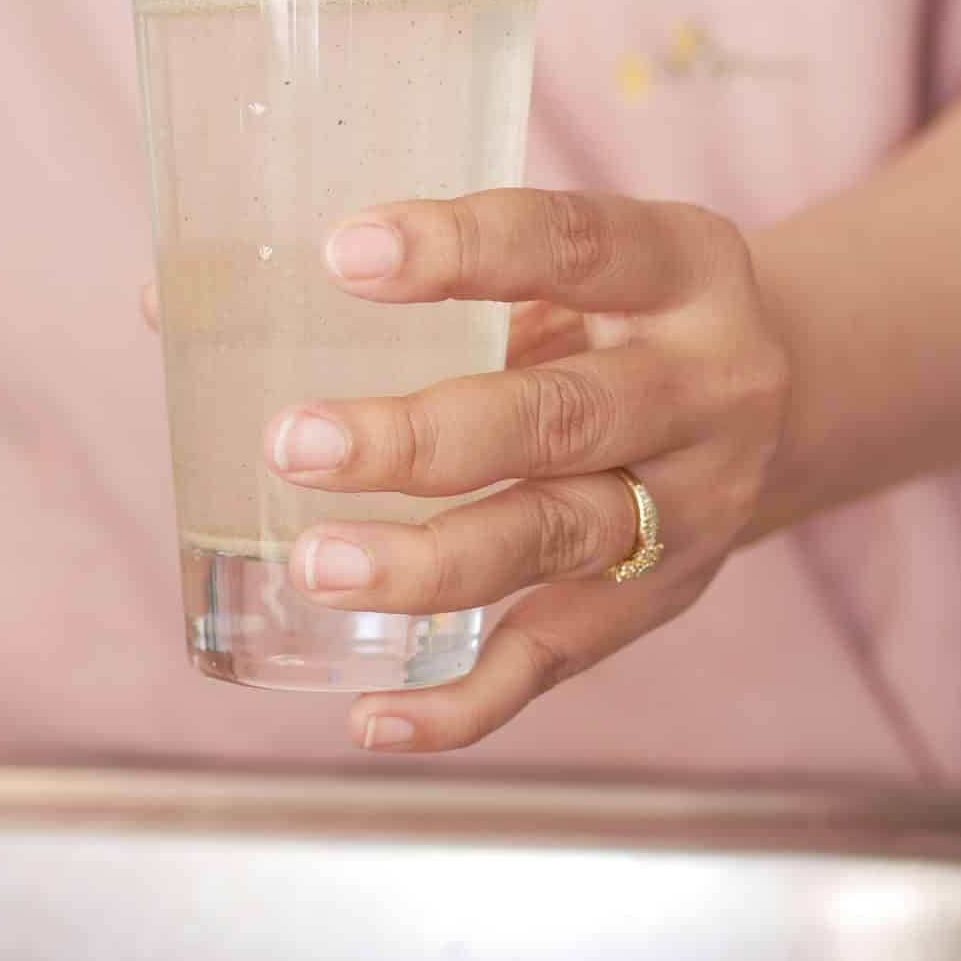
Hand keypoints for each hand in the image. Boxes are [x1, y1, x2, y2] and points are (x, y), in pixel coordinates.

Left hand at [263, 189, 791, 752]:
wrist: (790, 396)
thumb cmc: (609, 312)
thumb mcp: (558, 264)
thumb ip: (404, 279)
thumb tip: (169, 304)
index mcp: (675, 264)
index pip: (571, 243)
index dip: (462, 249)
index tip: (340, 254)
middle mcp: (700, 386)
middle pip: (561, 418)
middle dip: (423, 439)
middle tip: (293, 444)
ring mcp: (688, 506)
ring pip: (556, 541)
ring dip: (431, 565)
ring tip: (316, 568)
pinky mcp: (656, 603)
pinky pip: (559, 662)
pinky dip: (466, 700)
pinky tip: (372, 717)